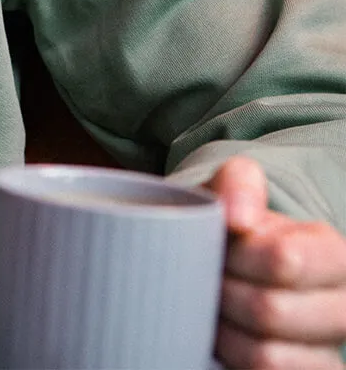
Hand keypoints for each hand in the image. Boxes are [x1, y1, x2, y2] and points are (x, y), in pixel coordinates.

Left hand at [205, 156, 345, 368]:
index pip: (285, 261)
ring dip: (222, 331)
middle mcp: (343, 307)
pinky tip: (222, 338)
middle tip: (204, 279)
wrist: (225, 265)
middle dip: (222, 293)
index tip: (218, 248)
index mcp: (333, 254)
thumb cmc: (234, 228)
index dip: (238, 257)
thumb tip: (238, 220)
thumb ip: (238, 184)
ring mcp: (327, 351)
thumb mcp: (234, 190)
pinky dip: (232, 361)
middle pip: (269, 311)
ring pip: (265, 356)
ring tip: (210, 308)